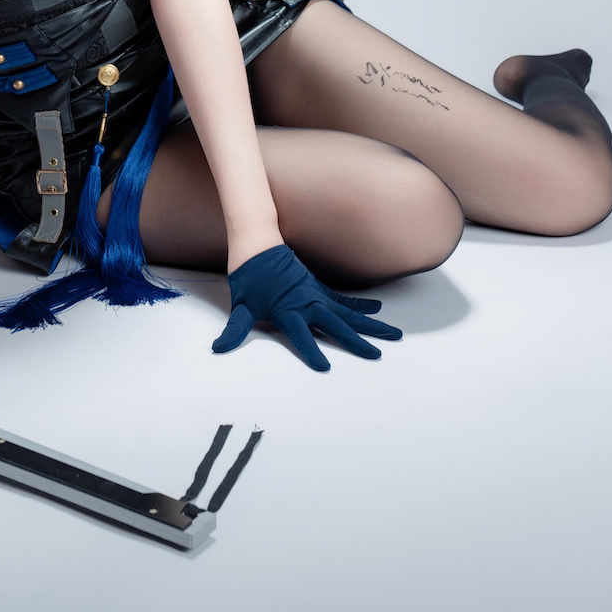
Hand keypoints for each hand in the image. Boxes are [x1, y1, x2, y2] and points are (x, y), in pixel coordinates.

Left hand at [212, 242, 402, 370]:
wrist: (257, 243)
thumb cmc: (248, 277)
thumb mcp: (241, 307)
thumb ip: (235, 331)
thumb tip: (218, 348)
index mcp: (288, 310)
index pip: (301, 336)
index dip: (311, 351)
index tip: (324, 367)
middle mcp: (307, 303)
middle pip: (336, 325)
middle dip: (356, 341)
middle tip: (376, 355)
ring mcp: (316, 294)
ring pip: (348, 313)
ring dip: (370, 324)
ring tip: (393, 333)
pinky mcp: (319, 288)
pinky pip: (344, 300)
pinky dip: (361, 306)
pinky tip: (377, 310)